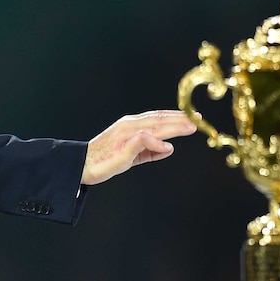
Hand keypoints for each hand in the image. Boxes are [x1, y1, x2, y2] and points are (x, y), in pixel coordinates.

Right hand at [81, 110, 197, 184]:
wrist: (82, 165)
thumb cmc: (106, 159)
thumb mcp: (132, 154)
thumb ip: (150, 151)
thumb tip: (169, 148)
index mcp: (130, 124)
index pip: (156, 117)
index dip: (175, 116)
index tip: (191, 116)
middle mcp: (129, 125)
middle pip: (158, 119)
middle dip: (179, 119)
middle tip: (196, 119)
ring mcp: (125, 134)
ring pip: (154, 126)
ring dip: (173, 126)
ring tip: (190, 127)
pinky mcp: (123, 147)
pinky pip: (143, 140)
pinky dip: (156, 143)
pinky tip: (168, 147)